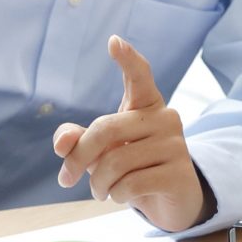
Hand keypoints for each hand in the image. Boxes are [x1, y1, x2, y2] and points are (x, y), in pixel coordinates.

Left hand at [53, 36, 208, 232]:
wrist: (172, 200)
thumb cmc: (134, 167)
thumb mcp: (102, 152)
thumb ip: (79, 142)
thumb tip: (62, 144)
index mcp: (146, 105)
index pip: (140, 76)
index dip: (128, 59)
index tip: (114, 41)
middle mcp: (165, 118)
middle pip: (106, 129)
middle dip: (78, 158)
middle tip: (66, 179)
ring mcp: (175, 145)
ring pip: (116, 162)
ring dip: (98, 184)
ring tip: (101, 191)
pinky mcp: (179, 173)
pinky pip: (132, 184)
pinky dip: (117, 195)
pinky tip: (120, 196)